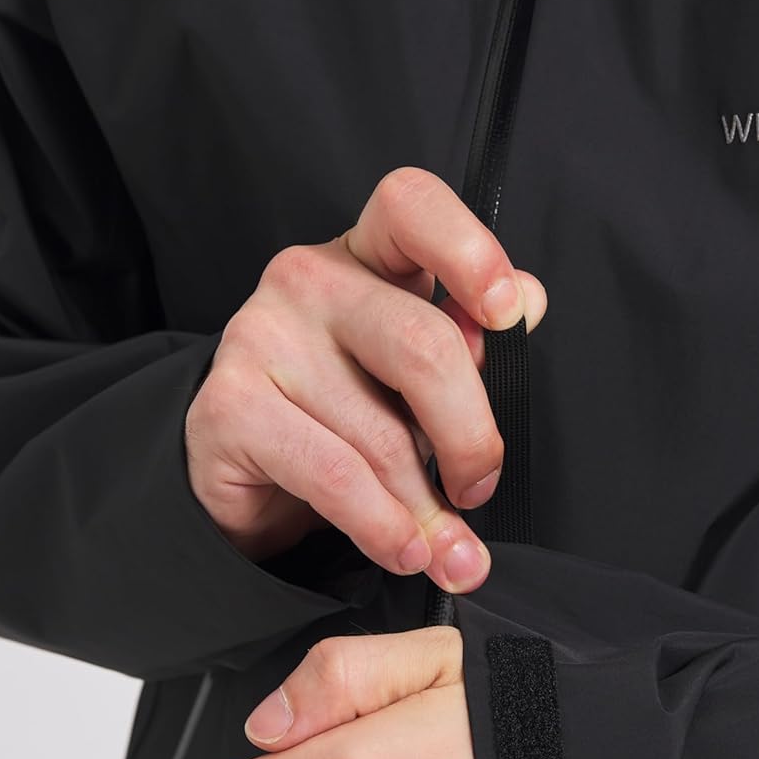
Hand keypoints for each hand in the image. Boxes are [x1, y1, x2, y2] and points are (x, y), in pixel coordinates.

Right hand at [185, 165, 547, 590]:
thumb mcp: (413, 373)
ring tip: (450, 550)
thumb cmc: (345, 408)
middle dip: (471, 436)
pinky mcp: (229, 407)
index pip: (412, 207)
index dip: (469, 252)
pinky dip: (383, 526)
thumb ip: (470, 338)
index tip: (507, 316)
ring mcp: (260, 337)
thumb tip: (528, 304)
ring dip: (428, 509)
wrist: (241, 467)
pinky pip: (336, 477)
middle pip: (422, 345)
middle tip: (480, 487)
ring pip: (383, 433)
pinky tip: (405, 550)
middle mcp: (309, 280)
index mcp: (367, 255)